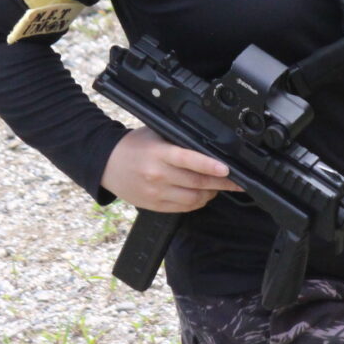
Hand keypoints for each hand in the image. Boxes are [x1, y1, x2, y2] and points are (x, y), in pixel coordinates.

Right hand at [100, 128, 242, 212]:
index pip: (189, 160)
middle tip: (236, 181)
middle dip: (222, 183)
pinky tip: (202, 194)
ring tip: (218, 186)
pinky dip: (197, 202)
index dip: (210, 165)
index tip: (227, 169)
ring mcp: (156, 193)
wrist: (107, 165)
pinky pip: (183, 208)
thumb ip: (178, 141)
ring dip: (210, 193)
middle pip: (196, 182)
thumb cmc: (134, 146)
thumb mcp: (155, 135)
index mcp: (159, 153)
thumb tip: (208, 145)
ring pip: (193, 198)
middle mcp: (157, 175)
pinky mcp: (155, 205)